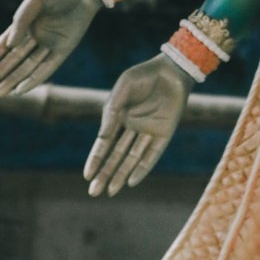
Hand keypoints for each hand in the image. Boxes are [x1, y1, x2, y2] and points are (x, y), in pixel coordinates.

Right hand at [0, 0, 101, 95]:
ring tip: (0, 93)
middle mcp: (36, 37)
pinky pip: (47, 68)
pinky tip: (20, 89)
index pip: (5, 46)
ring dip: (13, 80)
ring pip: (27, 67)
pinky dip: (34, 79)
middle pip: (14, 60)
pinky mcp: (63, 50)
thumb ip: (21, 20)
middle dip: (1, 73)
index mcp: (26, 25)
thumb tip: (10, 44)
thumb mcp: (36, 0)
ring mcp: (49, 45)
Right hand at [85, 54, 191, 196]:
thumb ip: (112, 112)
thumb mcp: (123, 89)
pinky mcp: (164, 133)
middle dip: (105, 173)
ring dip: (121, 175)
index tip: (87, 175)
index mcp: (119, 117)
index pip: (104, 144)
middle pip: (116, 156)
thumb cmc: (145, 74)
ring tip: (110, 191)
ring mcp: (148, 132)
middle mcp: (132, 128)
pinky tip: (132, 181)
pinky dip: (143, 167)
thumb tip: (102, 138)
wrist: (173, 67)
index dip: (96, 159)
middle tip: (94, 192)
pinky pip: (152, 154)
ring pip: (132, 158)